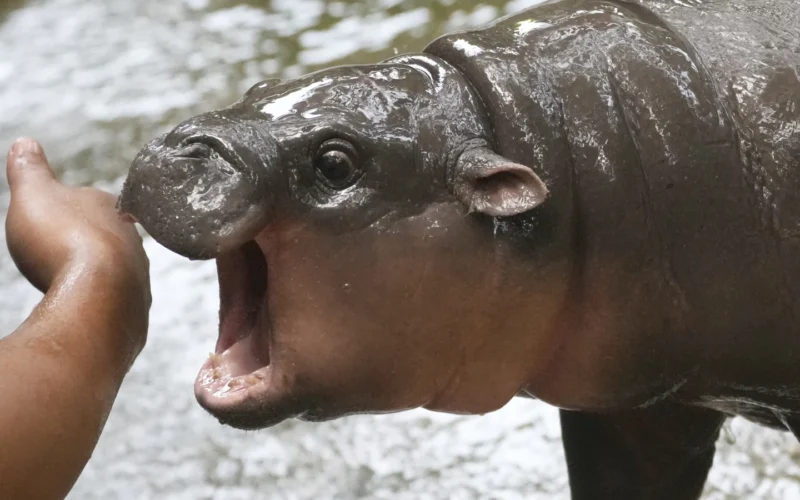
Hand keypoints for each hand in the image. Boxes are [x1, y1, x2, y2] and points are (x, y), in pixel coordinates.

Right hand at [5, 137, 150, 361]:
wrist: (99, 293)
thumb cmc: (62, 239)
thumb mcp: (34, 194)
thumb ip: (29, 170)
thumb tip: (25, 142)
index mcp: (111, 209)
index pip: (93, 202)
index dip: (72, 208)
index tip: (58, 215)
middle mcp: (133, 241)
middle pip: (109, 239)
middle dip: (89, 243)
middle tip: (64, 251)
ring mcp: (138, 276)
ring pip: (117, 272)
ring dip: (97, 276)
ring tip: (72, 283)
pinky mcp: (135, 310)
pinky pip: (116, 305)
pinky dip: (100, 305)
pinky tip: (87, 310)